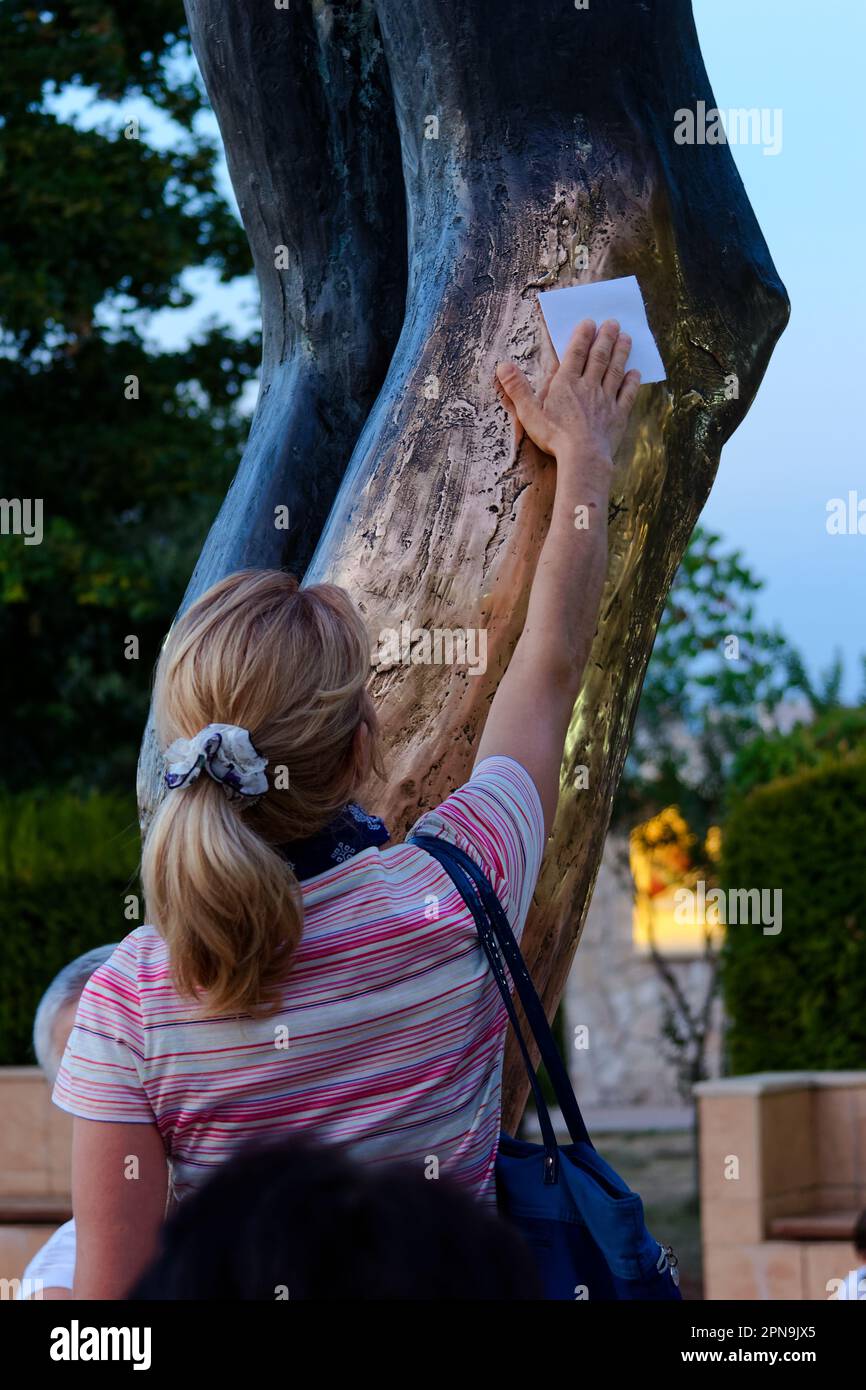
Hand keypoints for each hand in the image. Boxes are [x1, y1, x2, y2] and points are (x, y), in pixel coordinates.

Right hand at [495, 318, 640, 463]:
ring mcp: (606, 400)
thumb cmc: (553, 437)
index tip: (589, 322)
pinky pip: (627, 394)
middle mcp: (588, 386)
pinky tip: (635, 373)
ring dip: (621, 353)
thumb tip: (503, 366)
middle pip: (599, 357)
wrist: (583, 457)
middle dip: (606, 338)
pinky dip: (632, 382)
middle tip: (613, 322)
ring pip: (615, 370)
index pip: (576, 353)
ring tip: (626, 338)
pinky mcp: (618, 415)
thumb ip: (517, 388)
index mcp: (566, 384)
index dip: (582, 336)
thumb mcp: (529, 413)